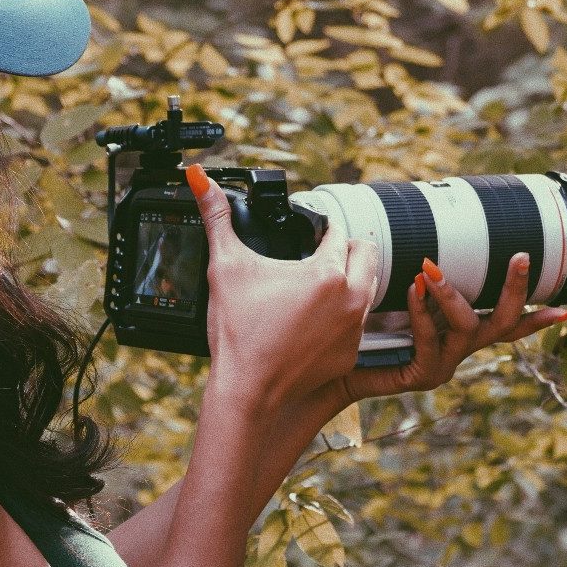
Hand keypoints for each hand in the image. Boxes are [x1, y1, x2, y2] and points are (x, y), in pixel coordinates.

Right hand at [187, 165, 378, 412]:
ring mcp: (354, 330)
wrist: (246, 390)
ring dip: (350, 280)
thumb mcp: (225, 265)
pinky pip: (358, 325)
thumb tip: (198, 176)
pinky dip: (342, 317)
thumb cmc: (237, 331)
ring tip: (317, 285)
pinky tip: (315, 321)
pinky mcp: (350, 356)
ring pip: (368, 288)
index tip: (308, 231)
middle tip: (317, 254)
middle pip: (366, 253)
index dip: (320, 226)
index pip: (338, 231)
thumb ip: (216, 216)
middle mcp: (351, 299)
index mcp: (328, 272)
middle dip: (345, 249)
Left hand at [332, 253, 566, 404]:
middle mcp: (459, 350)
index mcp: (460, 334)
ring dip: (452, 295)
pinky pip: (430, 341)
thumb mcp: (395, 298)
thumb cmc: (363, 330)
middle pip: (503, 325)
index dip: (540, 316)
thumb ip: (416, 277)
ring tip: (431, 269)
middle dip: (515, 290)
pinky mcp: (421, 376)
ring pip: (468, 329)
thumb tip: (418, 236)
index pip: (508, 324)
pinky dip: (423, 313)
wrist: (331, 371)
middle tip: (520, 256)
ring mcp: (443, 366)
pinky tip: (414, 290)